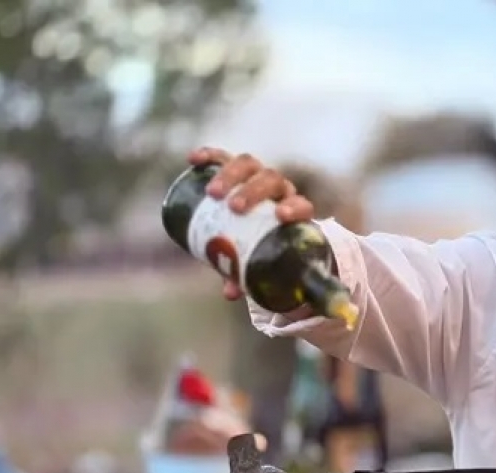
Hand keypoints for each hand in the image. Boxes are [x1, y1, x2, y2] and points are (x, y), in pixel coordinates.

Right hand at [187, 147, 315, 300]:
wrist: (259, 224)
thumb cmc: (263, 246)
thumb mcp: (259, 261)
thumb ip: (248, 274)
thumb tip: (230, 294)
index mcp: (292, 211)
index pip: (301, 204)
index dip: (294, 207)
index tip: (280, 216)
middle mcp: (277, 190)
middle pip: (271, 180)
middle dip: (253, 191)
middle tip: (234, 208)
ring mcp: (256, 175)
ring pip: (248, 164)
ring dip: (231, 175)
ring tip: (212, 194)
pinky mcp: (234, 169)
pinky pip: (223, 157)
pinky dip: (210, 155)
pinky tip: (194, 160)